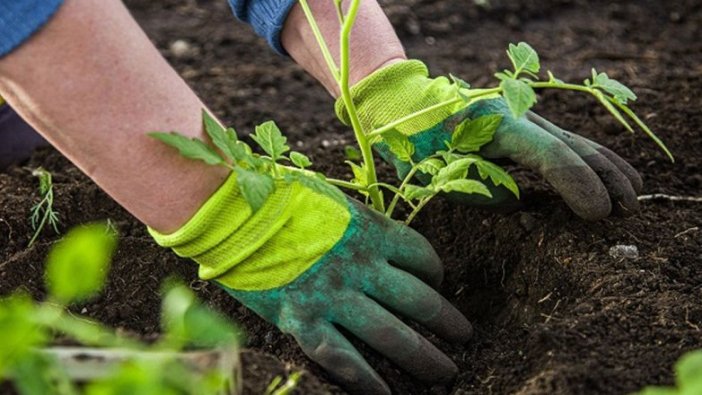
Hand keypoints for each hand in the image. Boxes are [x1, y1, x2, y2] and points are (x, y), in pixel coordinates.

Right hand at [151, 173, 471, 393]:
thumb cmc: (279, 199)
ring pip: (391, 334)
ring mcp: (333, 296)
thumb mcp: (333, 200)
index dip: (436, 273)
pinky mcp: (303, 320)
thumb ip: (360, 224)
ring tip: (446, 373)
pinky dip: (369, 380)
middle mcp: (360, 266)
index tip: (438, 284)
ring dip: (424, 356)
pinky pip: (344, 358)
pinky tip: (388, 393)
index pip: (421, 256)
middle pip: (418, 300)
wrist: (230, 211)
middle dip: (447, 322)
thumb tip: (381, 241)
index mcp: (370, 230)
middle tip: (465, 337)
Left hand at [337, 60, 642, 220]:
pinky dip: (587, 158)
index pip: (550, 156)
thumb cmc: (414, 141)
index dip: (578, 185)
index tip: (599, 214)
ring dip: (605, 167)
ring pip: (573, 140)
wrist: (405, 104)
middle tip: (628, 210)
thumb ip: (480, 190)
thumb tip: (516, 200)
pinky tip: (607, 171)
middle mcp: (517, 115)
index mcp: (497, 125)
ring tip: (633, 192)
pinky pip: (562, 142)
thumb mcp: (437, 172)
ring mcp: (522, 117)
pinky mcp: (521, 124)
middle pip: (572, 145)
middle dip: (604, 177)